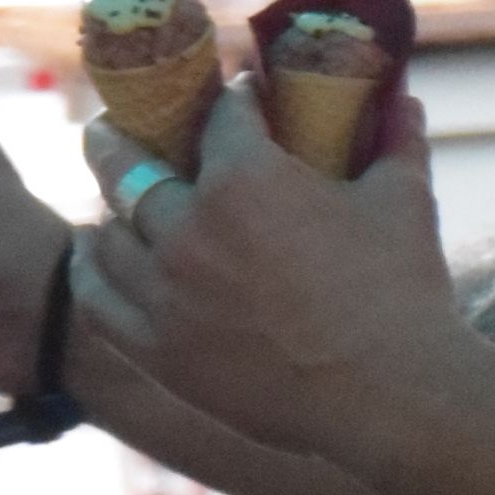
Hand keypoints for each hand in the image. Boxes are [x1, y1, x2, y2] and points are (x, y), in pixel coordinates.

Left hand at [64, 77, 466, 452]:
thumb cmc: (402, 293)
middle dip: (123, 134)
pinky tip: (94, 251)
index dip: (233, 98)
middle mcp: (187, 229)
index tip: (238, 96)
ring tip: (111, 194)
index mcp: (243, 179)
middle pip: (127, 164)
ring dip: (109, 206)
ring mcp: (165, 294)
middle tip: (117, 124)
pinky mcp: (158, 351)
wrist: (388, 398)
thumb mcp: (404, 201)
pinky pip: (98, 300)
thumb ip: (397, 142)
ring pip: (107, 232)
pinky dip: (91, 269)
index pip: (221, 115)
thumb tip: (403, 101)